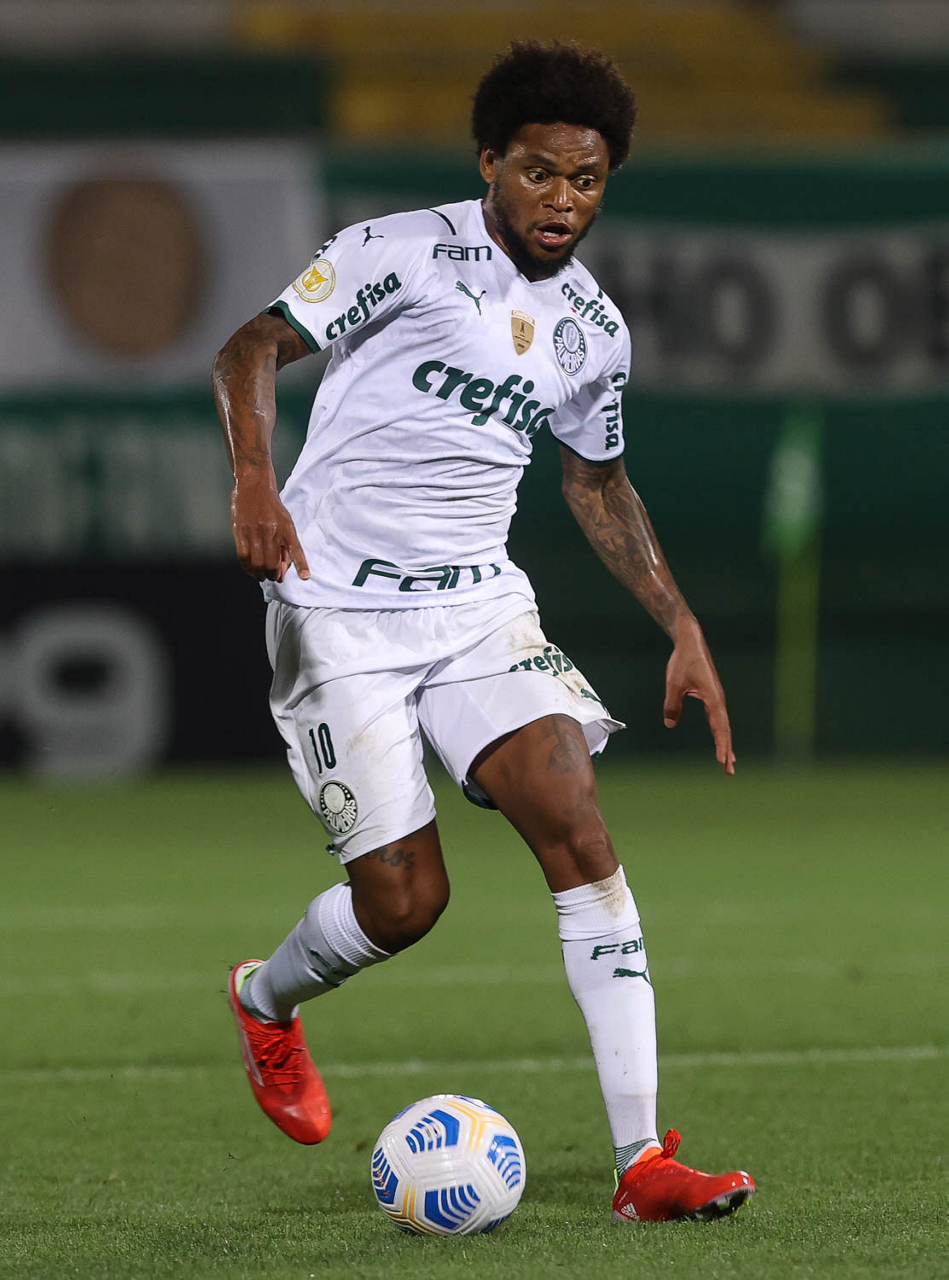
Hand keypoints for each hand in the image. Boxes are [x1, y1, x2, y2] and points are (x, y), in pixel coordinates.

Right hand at [230, 477, 309, 583]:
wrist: (254, 484)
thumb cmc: (271, 506)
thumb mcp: (285, 522)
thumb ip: (285, 545)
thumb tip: (283, 570)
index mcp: (286, 527)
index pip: (296, 549)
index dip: (301, 565)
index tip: (306, 577)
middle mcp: (271, 530)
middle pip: (272, 563)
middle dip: (273, 575)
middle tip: (273, 577)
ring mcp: (254, 531)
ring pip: (257, 562)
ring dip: (260, 574)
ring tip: (261, 576)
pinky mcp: (240, 531)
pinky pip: (243, 556)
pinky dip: (247, 567)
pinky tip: (251, 569)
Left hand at [663, 618, 734, 774]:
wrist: (690, 641)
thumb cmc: (683, 661)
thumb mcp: (674, 684)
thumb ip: (672, 705)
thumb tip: (670, 724)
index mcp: (713, 698)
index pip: (719, 726)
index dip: (721, 745)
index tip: (722, 761)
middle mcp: (718, 700)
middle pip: (725, 730)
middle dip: (727, 751)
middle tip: (729, 772)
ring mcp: (716, 698)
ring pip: (723, 725)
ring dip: (725, 743)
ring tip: (728, 761)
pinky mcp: (711, 695)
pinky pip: (717, 718)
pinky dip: (719, 731)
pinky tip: (720, 738)